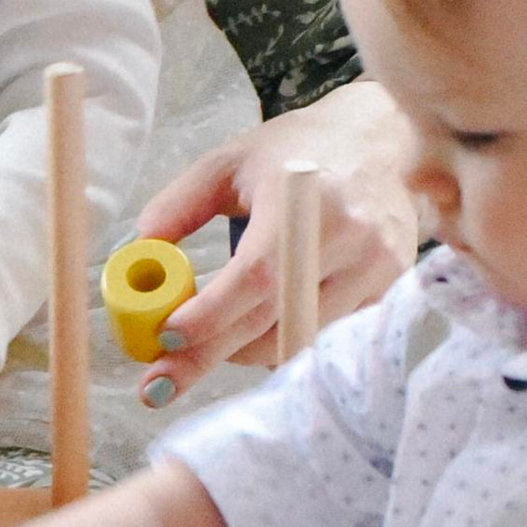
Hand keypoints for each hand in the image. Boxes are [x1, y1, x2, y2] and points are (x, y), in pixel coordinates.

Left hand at [130, 78, 416, 408]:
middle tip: (159, 381)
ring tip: (208, 344)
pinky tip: (257, 332)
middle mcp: (350, 236)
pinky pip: (325, 338)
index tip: (165, 339)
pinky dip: (283, 342)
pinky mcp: (388, 291)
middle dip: (210, 354)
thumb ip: (179, 205)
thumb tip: (138, 253)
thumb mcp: (229, 162)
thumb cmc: (297, 152)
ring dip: (244, 352)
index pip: (257, 275)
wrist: (383, 144)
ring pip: (299, 339)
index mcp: (305, 195)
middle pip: (274, 319)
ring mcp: (377, 268)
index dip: (210, 315)